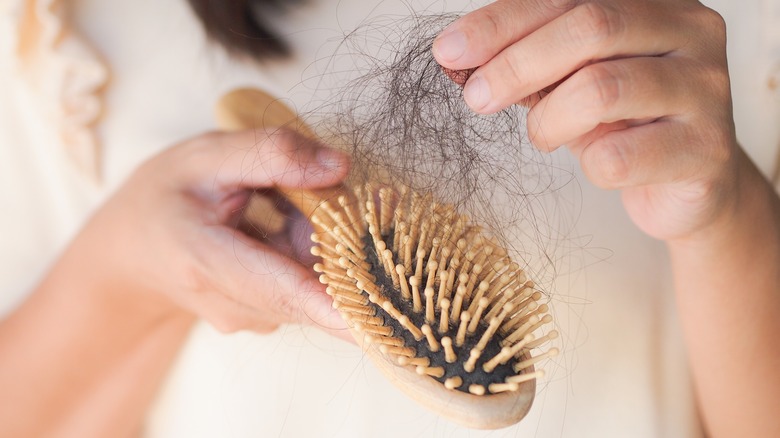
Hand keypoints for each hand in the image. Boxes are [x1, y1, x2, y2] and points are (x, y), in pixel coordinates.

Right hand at [71, 128, 351, 338]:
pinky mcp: (269, 316)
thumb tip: (339, 167)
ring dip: (327, 241)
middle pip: (314, 283)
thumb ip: (271, 154)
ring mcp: (253, 317)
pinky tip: (284, 219)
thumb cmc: (168, 194)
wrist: (135, 246)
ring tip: (281, 200)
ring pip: (319, 284)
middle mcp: (233, 304)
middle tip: (356, 191)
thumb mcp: (207, 155)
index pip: (279, 288)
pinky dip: (318, 251)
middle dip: (347, 241)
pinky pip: (313, 286)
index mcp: (205, 260)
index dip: (332, 304)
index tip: (373, 320)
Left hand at [433, 0, 739, 240]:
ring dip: (549, 120)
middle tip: (477, 98)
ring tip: (545, 135)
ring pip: (601, 89)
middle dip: (516, 64)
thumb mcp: (572, 80)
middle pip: (590, 27)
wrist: (688, 187)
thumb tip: (457, 54)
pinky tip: (597, 164)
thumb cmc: (623, 124)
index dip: (501, 22)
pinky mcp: (708, 149)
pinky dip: (589, 166)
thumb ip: (529, 59)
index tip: (449, 51)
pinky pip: (620, 156)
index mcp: (655, 2)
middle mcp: (692, 31)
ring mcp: (706, 88)